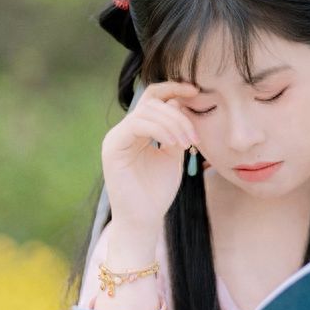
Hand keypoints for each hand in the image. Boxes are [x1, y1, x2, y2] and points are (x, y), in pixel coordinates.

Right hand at [102, 80, 203, 233]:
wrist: (144, 220)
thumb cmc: (157, 191)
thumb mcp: (173, 154)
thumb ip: (176, 130)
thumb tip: (182, 102)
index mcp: (137, 130)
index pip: (153, 98)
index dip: (173, 89)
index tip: (196, 91)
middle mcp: (124, 131)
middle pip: (153, 103)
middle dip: (179, 116)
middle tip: (194, 138)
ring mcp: (116, 138)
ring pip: (146, 111)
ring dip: (173, 124)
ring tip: (188, 144)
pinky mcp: (113, 148)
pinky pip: (137, 125)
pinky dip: (160, 131)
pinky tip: (174, 145)